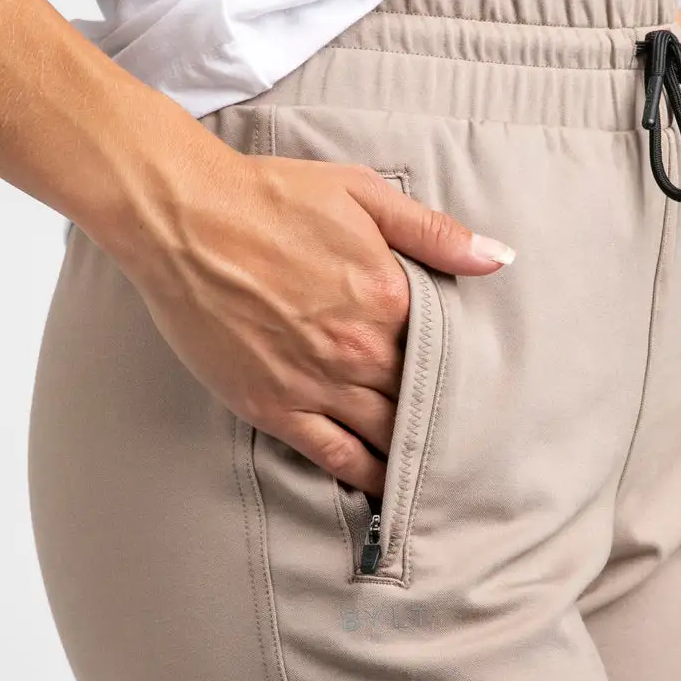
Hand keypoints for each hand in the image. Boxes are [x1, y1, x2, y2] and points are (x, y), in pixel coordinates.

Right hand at [106, 128, 512, 497]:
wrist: (183, 219)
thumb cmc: (270, 198)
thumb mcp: (361, 194)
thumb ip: (433, 233)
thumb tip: (498, 259)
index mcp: (389, 298)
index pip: (447, 351)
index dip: (466, 371)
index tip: (485, 387)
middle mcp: (359, 350)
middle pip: (420, 399)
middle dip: (444, 417)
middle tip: (473, 439)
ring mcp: (316, 383)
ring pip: (385, 435)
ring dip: (413, 453)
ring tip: (439, 470)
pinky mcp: (274, 406)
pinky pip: (334, 455)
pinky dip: (365, 474)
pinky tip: (383, 485)